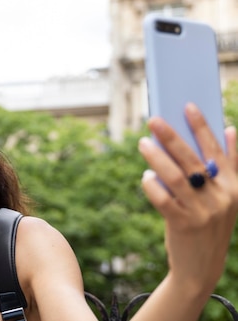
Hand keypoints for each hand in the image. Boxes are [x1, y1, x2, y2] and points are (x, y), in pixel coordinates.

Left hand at [138, 103, 237, 293]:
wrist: (200, 266)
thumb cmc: (208, 222)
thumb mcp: (227, 197)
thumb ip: (229, 165)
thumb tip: (230, 129)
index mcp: (235, 187)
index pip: (216, 151)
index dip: (202, 127)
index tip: (188, 106)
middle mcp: (222, 198)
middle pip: (192, 160)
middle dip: (172, 137)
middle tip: (154, 120)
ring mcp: (203, 212)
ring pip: (175, 177)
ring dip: (156, 157)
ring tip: (143, 143)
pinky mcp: (183, 224)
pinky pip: (162, 198)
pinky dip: (151, 185)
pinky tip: (146, 177)